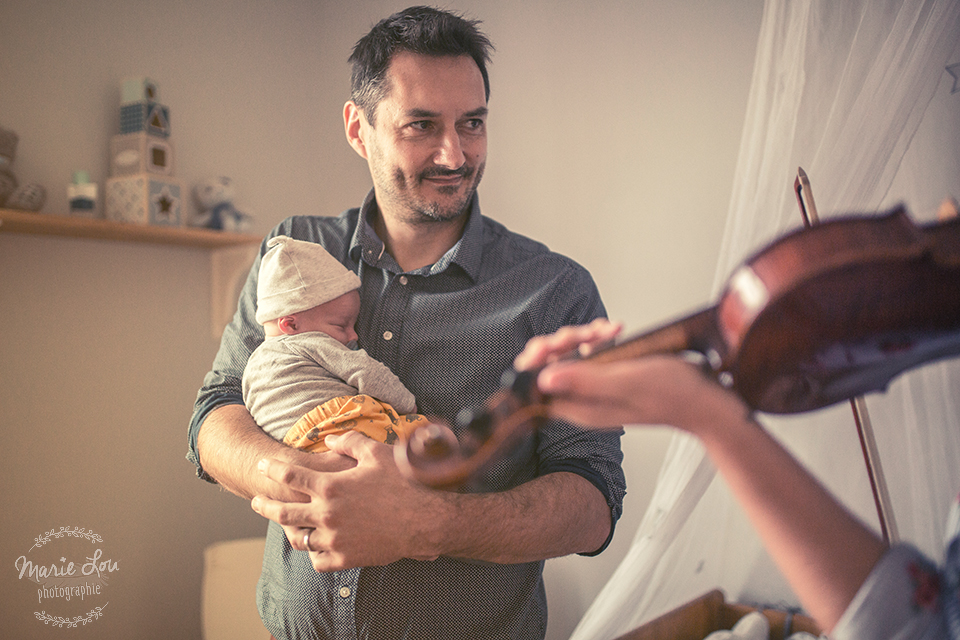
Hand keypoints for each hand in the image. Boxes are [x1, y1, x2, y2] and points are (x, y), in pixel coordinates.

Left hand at [250, 431, 444, 571]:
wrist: (425, 519)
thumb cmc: (403, 483)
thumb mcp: (377, 453)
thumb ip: (349, 443)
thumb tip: (329, 439)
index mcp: (330, 486)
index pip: (290, 475)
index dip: (272, 468)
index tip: (262, 465)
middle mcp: (326, 514)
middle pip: (283, 511)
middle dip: (265, 505)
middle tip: (256, 501)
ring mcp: (334, 539)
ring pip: (299, 539)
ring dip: (290, 531)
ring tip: (287, 526)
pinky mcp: (345, 558)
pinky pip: (318, 560)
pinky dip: (314, 553)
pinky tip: (314, 547)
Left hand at [517, 320, 748, 433]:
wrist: (706, 400)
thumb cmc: (673, 394)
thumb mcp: (627, 382)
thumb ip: (585, 381)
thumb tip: (543, 379)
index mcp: (581, 408)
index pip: (538, 387)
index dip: (537, 363)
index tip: (551, 345)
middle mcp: (584, 400)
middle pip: (550, 367)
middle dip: (561, 343)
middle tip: (584, 334)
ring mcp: (597, 388)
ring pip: (570, 356)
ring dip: (583, 336)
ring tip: (607, 329)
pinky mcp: (610, 377)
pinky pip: (591, 354)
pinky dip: (598, 338)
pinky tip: (613, 331)